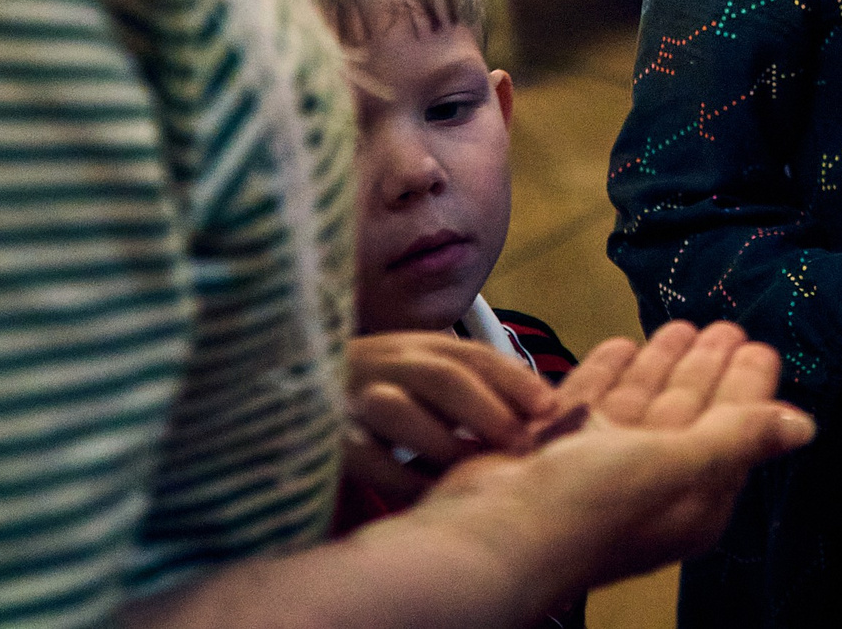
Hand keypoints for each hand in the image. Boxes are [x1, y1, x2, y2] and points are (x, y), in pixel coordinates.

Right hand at [343, 332, 557, 502]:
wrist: (291, 390)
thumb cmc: (377, 392)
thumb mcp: (421, 375)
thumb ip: (470, 387)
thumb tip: (542, 413)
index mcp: (420, 346)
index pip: (474, 356)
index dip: (515, 380)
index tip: (550, 407)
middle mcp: (387, 362)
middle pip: (443, 376)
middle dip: (487, 410)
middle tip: (521, 445)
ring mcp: (353, 396)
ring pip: (400, 410)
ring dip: (443, 442)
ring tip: (477, 468)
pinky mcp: (325, 436)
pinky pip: (367, 456)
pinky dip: (401, 477)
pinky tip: (430, 494)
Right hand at [435, 320, 814, 588]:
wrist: (490, 534)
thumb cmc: (592, 504)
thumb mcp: (678, 466)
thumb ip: (739, 438)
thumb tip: (805, 428)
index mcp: (691, 496)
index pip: (731, 428)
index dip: (746, 385)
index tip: (759, 343)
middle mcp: (649, 482)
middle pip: (687, 412)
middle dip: (706, 367)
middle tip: (725, 324)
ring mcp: (600, 467)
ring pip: (640, 403)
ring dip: (661, 363)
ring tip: (680, 324)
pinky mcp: (556, 452)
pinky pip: (592, 403)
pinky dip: (608, 373)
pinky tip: (621, 346)